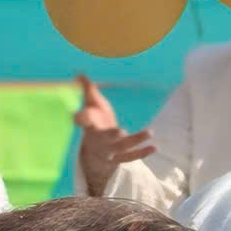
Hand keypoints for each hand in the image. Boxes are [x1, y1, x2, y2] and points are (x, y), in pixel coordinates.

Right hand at [74, 77, 154, 192]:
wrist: (95, 149)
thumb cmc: (95, 120)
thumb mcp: (91, 104)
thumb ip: (88, 90)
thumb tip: (80, 73)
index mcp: (88, 125)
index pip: (83, 121)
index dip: (80, 119)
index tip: (76, 117)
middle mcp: (97, 139)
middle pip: (103, 138)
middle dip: (112, 135)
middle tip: (121, 131)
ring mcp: (108, 150)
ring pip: (121, 147)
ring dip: (135, 141)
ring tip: (150, 132)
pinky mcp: (118, 158)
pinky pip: (130, 157)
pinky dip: (142, 153)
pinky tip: (155, 147)